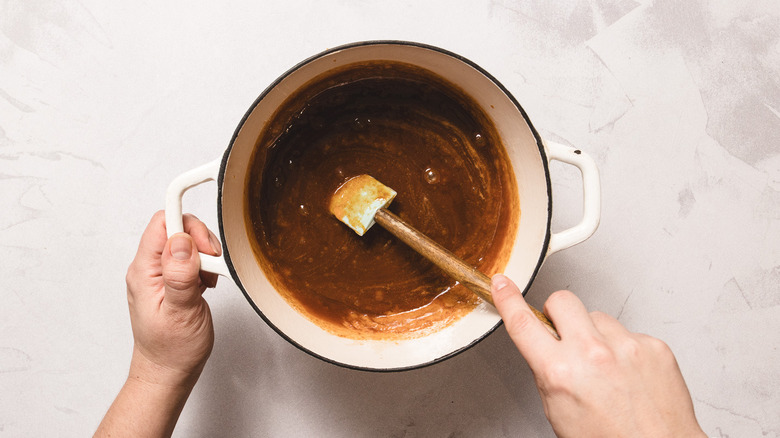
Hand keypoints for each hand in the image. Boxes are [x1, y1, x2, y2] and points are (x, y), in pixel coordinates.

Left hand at [96, 211, 220, 436]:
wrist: (167, 371)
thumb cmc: (170, 348)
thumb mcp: (178, 312)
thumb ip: (179, 275)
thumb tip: (181, 242)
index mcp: (144, 271)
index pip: (162, 224)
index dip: (186, 221)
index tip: (205, 222)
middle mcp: (149, 268)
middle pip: (177, 229)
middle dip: (202, 241)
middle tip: (211, 266)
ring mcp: (161, 274)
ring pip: (187, 242)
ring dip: (205, 256)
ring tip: (208, 280)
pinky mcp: (174, 280)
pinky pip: (191, 258)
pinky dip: (205, 266)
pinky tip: (206, 284)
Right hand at [491, 274, 705, 437]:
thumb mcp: (559, 411)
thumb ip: (549, 373)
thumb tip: (546, 349)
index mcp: (560, 372)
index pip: (524, 323)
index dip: (508, 299)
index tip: (502, 285)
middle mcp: (592, 353)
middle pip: (562, 300)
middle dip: (558, 312)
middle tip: (564, 333)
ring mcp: (626, 346)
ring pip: (598, 317)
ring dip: (596, 335)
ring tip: (607, 368)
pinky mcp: (653, 345)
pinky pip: (628, 332)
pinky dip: (625, 349)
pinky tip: (629, 374)